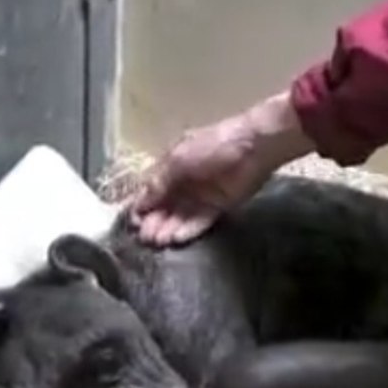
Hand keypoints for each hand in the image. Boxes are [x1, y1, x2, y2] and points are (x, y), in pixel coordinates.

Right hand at [130, 91, 314, 244]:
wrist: (254, 146)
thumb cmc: (212, 146)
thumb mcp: (178, 160)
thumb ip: (159, 183)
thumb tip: (138, 204)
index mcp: (171, 166)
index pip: (151, 190)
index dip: (141, 207)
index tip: (133, 223)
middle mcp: (184, 182)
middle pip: (165, 207)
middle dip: (154, 222)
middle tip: (145, 238)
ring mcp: (202, 195)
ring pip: (181, 216)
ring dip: (169, 228)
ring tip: (159, 241)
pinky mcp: (220, 206)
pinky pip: (200, 220)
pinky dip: (189, 229)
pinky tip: (177, 238)